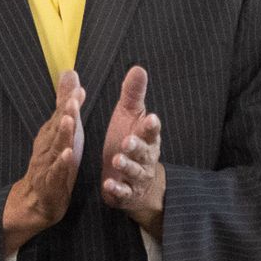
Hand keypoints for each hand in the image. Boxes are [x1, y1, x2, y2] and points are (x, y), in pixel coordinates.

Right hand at [4, 70, 85, 251]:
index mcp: (51, 133)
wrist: (37, 199)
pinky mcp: (51, 183)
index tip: (77, 85)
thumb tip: (69, 73)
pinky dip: (61, 163)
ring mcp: (47, 164)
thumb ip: (65, 102)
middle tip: (75, 98)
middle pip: (57, 127)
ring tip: (70, 121)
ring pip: (56, 147)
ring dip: (63, 134)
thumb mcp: (61, 129)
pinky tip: (68, 155)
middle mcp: (47, 146)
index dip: (68, 100)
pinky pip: (56, 172)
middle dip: (66, 112)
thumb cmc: (53, 160)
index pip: (60, 114)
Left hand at [100, 65, 164, 236]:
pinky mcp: (127, 193)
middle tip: (128, 141)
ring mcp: (137, 177)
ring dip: (127, 166)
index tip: (150, 118)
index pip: (151, 130)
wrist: (137, 183)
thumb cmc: (131, 142)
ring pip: (135, 172)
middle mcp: (146, 158)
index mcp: (147, 138)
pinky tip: (108, 184)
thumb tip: (138, 68)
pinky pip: (123, 192)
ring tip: (117, 160)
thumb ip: (133, 96)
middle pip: (145, 152)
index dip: (151, 126)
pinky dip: (117, 189)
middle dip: (137, 147)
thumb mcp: (130, 118)